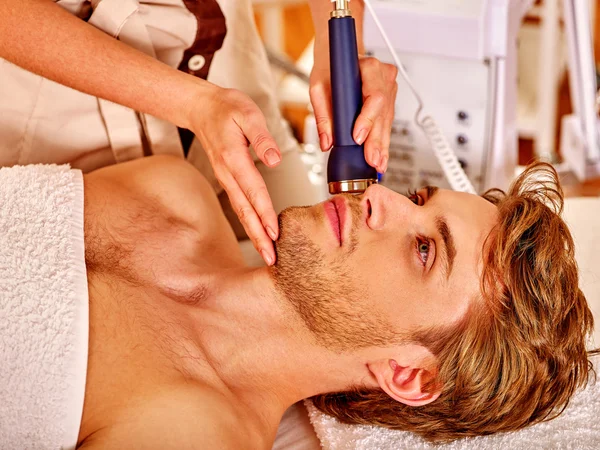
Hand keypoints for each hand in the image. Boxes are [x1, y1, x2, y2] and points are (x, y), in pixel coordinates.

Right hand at [189, 85, 280, 265]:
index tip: (275, 232)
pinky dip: (249, 222)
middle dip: (259, 235)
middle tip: (271, 257)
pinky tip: (259, 233)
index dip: (265, 212)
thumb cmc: (227, 107)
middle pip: (245, 210)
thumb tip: (274, 159)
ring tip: (267, 253)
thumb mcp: (247, 113)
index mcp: (234, 158)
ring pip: (241, 211)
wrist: (201, 107)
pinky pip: (240, 205)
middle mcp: (228, 173)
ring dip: (254, 234)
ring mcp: (226, 178)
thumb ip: (261, 137)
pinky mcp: (228, 179)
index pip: (254, 190)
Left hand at [309, 56, 397, 172]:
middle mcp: (384, 77)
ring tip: (378, 164)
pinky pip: (387, 122)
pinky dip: (383, 140)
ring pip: (387, 121)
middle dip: (376, 140)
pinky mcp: (389, 100)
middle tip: (372, 160)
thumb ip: (323, 115)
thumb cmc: (329, 66)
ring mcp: (389, 88)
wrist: (338, 55)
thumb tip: (327, 142)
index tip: (358, 137)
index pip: (375, 96)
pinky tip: (381, 156)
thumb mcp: (319, 86)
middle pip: (383, 113)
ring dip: (382, 144)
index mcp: (369, 67)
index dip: (368, 119)